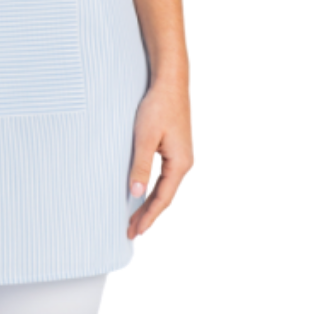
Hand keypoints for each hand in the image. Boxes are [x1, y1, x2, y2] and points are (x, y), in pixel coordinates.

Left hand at [127, 77, 192, 238]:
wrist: (170, 81)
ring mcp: (180, 155)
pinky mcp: (174, 147)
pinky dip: (152, 186)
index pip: (162, 198)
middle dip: (147, 213)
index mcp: (180, 164)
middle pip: (164, 196)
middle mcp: (183, 162)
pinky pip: (163, 174)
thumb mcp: (145, 137)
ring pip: (164, 186)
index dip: (148, 216)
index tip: (136, 231)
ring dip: (149, 201)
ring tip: (133, 216)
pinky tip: (141, 190)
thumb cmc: (158, 106)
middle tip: (130, 230)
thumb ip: (140, 165)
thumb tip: (135, 193)